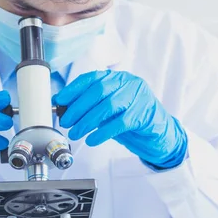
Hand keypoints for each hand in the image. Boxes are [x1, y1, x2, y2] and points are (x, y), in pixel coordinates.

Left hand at [53, 70, 186, 168]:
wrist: (158, 131)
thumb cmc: (130, 117)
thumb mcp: (108, 108)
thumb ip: (90, 105)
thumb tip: (63, 108)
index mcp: (116, 77)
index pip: (91, 78)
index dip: (73, 89)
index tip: (59, 100)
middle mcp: (128, 82)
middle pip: (98, 91)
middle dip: (78, 107)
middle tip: (66, 121)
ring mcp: (138, 97)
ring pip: (108, 106)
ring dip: (87, 121)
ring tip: (75, 133)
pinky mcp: (144, 114)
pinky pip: (120, 123)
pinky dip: (103, 132)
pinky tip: (92, 140)